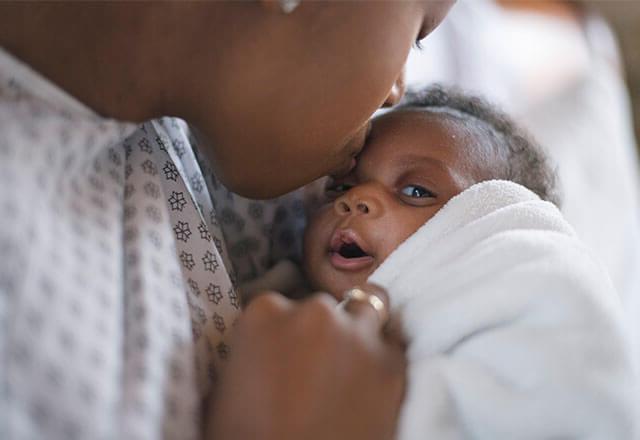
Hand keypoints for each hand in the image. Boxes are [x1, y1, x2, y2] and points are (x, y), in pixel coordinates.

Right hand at [206, 284, 405, 439]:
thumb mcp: (228, 387)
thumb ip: (255, 350)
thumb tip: (270, 350)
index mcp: (264, 313)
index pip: (279, 305)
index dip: (284, 334)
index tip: (285, 356)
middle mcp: (314, 312)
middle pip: (324, 307)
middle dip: (321, 331)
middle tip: (317, 369)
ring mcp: (357, 335)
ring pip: (368, 309)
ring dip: (360, 330)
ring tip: (353, 364)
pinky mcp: (392, 366)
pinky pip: (394, 348)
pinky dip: (384, 361)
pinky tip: (372, 387)